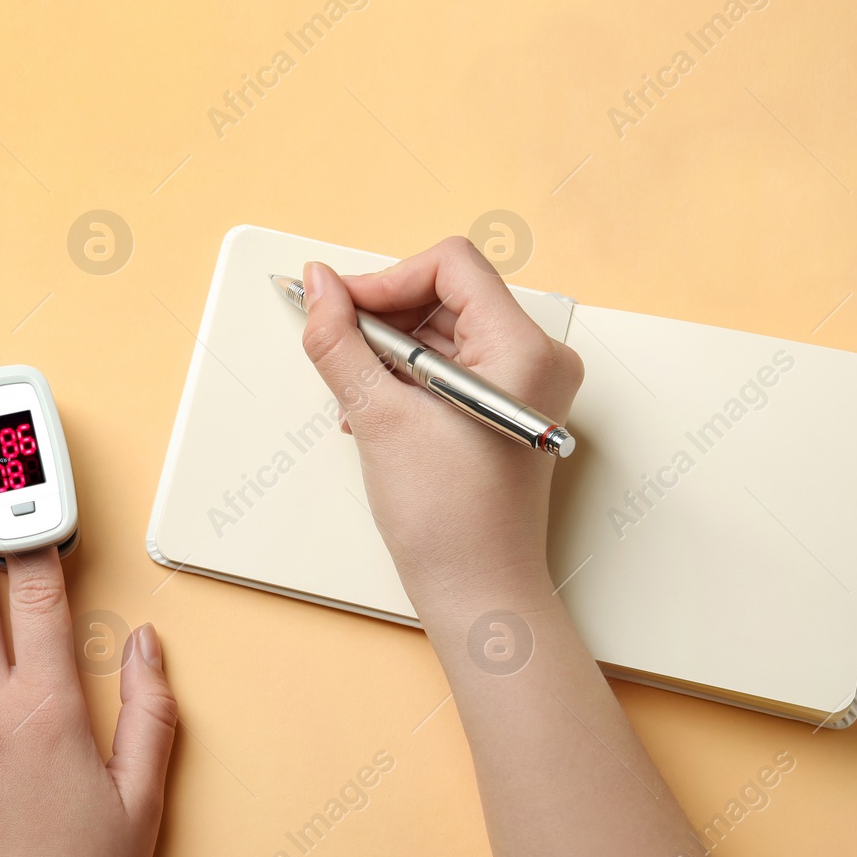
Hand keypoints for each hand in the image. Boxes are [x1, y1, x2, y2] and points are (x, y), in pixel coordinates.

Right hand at [300, 237, 583, 621]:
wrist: (478, 592)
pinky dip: (410, 378)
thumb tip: (317, 285)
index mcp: (524, 349)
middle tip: (341, 354)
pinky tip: (377, 413)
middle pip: (448, 294)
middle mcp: (539, 358)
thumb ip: (339, 339)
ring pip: (446, 330)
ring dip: (391, 354)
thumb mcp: (379, 416)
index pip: (451, 265)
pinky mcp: (511, 409)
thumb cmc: (449, 519)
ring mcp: (528, 385)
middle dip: (386, 320)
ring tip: (358, 400)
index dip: (386, 279)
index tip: (339, 309)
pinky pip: (454, 365)